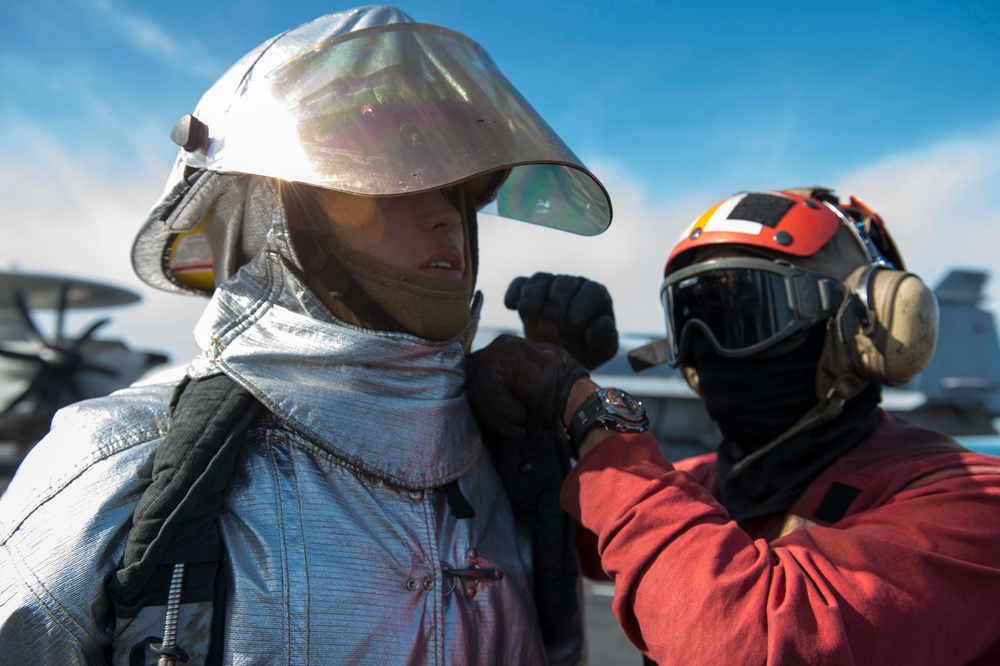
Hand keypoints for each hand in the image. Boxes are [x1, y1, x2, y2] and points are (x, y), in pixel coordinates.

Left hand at [466, 335, 588, 439]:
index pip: (474, 380)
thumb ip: (493, 393)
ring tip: (518, 425)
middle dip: (487, 410)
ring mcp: (503, 346)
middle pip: (472, 381)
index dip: (484, 406)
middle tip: (509, 428)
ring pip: (477, 384)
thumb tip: (473, 403)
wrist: (577, 400)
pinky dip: (501, 409)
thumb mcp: (515, 399)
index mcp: (500, 355)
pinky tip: (521, 417)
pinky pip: (488, 385)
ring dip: (496, 413)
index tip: (504, 425)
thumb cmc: (549, 403)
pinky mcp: (507, 353)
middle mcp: (499, 346)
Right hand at [505, 273, 617, 369]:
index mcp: (596, 296)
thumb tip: (600, 323)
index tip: (570, 327)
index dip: (580, 308)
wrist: (557, 356)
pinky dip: (514, 292)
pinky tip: (512, 306)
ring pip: (541, 280)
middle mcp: (574, 285)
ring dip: (533, 297)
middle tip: (549, 327)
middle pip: (564, 284)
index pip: (592, 292)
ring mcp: (550, 285)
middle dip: (555, 306)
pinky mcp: (528, 290)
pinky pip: (520, 283)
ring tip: (530, 314)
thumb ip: (603, 338)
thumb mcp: (598, 352)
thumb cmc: (584, 352)